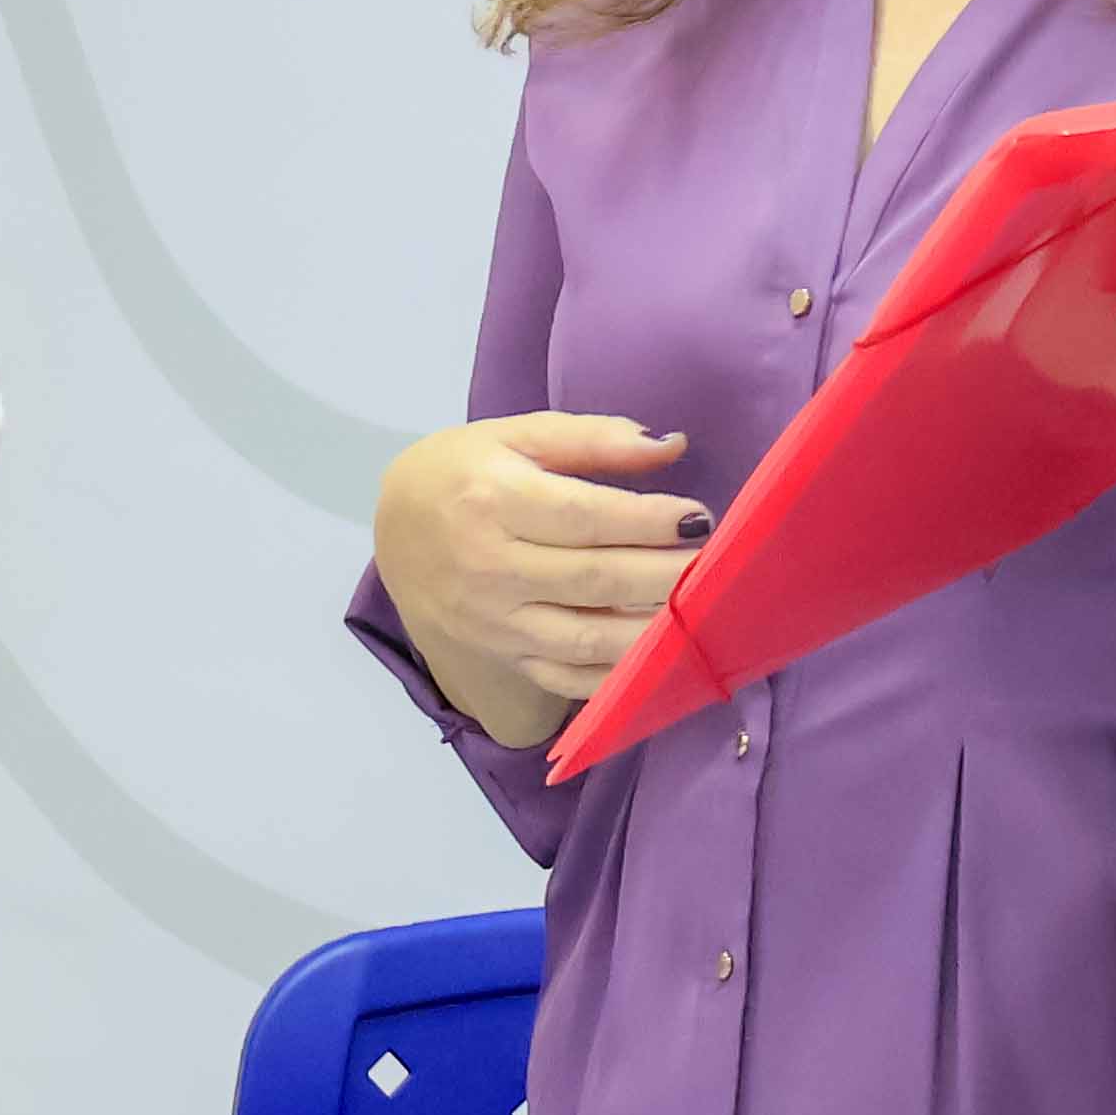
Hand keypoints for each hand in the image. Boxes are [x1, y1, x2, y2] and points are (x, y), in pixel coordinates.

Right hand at [372, 411, 709, 748]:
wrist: (394, 527)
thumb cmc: (463, 471)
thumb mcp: (515, 435)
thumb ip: (592, 438)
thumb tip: (671, 446)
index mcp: (493, 500)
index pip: (584, 517)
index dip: (649, 520)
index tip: (700, 516)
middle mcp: (491, 568)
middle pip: (595, 579)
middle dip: (666, 574)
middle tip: (721, 565)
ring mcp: (497, 623)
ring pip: (588, 638)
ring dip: (654, 632)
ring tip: (703, 612)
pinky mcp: (504, 657)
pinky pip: (570, 679)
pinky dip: (620, 676)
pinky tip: (663, 658)